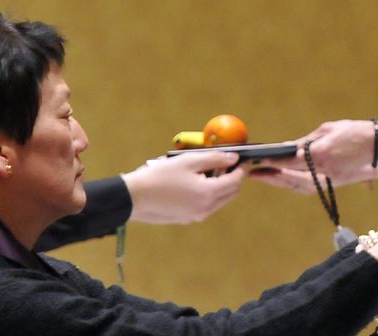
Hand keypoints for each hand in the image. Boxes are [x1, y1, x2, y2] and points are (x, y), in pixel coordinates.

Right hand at [122, 151, 245, 223]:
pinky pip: (206, 206)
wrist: (134, 197)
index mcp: (209, 193)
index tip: (243, 159)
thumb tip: (233, 158)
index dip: (241, 168)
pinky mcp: (186, 218)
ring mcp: (196, 216)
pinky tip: (195, 182)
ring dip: (221, 186)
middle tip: (226, 163)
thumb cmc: (160, 176)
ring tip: (208, 170)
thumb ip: (215, 158)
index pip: (235, 181)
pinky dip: (208, 194)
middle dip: (233, 177)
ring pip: (219, 200)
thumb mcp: (189, 161)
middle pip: (231, 192)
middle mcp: (205, 208)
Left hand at [253, 120, 376, 186]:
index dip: (272, 161)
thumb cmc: (356, 133)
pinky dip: (295, 185)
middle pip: (291, 178)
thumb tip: (289, 147)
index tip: (258, 160)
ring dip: (281, 183)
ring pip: (299, 187)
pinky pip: (310, 187)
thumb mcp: (329, 129)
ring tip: (266, 177)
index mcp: (321, 154)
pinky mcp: (335, 184)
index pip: (290, 160)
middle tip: (254, 173)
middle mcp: (323, 171)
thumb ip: (307, 140)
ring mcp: (330, 180)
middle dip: (271, 176)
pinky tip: (286, 180)